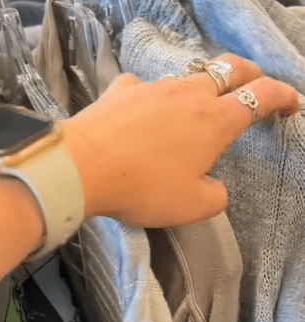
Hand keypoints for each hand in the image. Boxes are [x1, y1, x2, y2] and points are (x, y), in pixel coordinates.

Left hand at [62, 53, 298, 226]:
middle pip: (228, 70)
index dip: (283, 96)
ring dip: (198, 90)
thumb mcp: (192, 206)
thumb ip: (214, 196)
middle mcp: (186, 95)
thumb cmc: (143, 187)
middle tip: (253, 88)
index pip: (262, 95)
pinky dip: (150, 98)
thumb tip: (212, 186)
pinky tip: (141, 113)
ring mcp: (151, 88)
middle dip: (248, 75)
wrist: (83, 168)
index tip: (290, 105)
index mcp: (213, 120)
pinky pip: (142, 88)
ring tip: (191, 111)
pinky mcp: (120, 91)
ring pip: (186, 78)